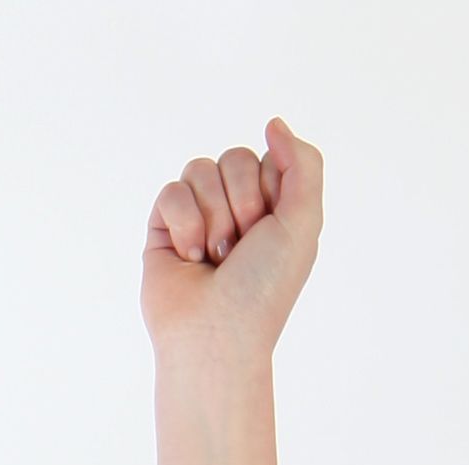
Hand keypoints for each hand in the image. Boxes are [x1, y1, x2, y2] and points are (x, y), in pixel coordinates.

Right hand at [140, 117, 322, 364]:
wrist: (217, 337)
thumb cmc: (263, 291)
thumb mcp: (304, 223)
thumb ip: (304, 164)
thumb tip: (274, 123)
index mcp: (272, 209)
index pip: (267, 158)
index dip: (269, 190)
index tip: (269, 231)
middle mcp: (235, 209)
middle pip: (234, 157)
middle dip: (241, 203)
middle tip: (241, 248)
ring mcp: (198, 216)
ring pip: (200, 169)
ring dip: (213, 217)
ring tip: (215, 258)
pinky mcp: (164, 227)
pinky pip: (171, 191)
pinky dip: (184, 225)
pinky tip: (190, 259)